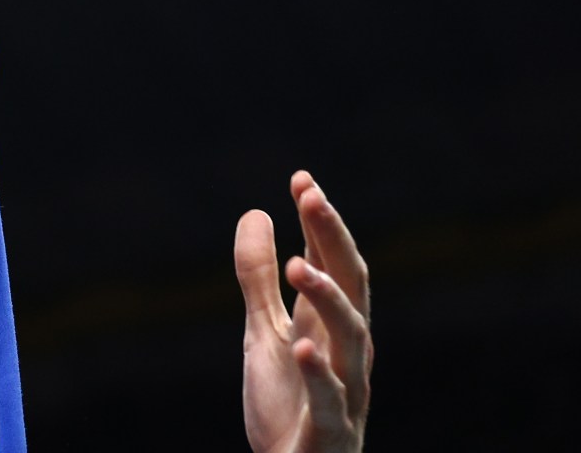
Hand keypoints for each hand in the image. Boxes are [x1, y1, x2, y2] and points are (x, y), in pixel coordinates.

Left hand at [235, 171, 371, 452]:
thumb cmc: (287, 402)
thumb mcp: (262, 331)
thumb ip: (258, 278)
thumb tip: (257, 212)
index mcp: (329, 324)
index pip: (333, 262)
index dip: (321, 222)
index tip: (302, 179)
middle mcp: (347, 350)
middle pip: (351, 286)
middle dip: (332, 240)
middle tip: (311, 197)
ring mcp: (345, 389)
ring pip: (350, 337)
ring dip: (326, 298)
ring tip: (297, 264)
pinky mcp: (331, 428)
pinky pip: (331, 398)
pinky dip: (320, 373)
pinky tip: (302, 347)